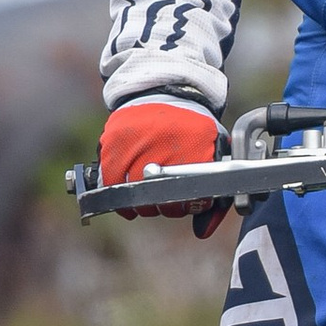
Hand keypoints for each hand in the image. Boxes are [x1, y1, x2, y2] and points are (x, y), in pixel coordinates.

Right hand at [99, 97, 220, 216]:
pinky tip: (125, 193)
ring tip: (146, 194)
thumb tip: (201, 233)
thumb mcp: (214, 156)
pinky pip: (110, 180)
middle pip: (160, 197)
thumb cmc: (194, 133)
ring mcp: (139, 138)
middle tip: (165, 198)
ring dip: (139, 202)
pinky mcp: (115, 138)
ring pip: (132, 193)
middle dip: (163, 206)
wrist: (169, 92)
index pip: (190, 195)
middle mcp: (167, 140)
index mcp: (199, 143)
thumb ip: (215, 198)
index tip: (185, 201)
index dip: (186, 206)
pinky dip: (116, 193)